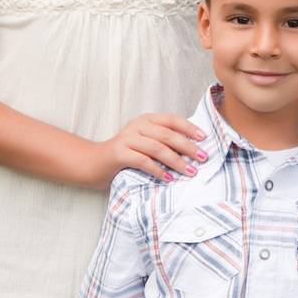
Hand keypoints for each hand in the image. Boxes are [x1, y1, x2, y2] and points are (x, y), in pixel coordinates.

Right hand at [93, 112, 208, 188]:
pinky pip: (142, 161)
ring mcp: (127, 139)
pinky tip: (168, 178)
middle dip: (188, 146)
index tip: (204, 138)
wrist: (93, 162)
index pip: (172, 120)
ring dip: (176, 161)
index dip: (189, 128)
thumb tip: (191, 150)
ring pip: (157, 148)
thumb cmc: (124, 154)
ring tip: (190, 171)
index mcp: (146, 120)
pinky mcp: (119, 153)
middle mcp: (137, 126)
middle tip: (203, 158)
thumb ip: (162, 142)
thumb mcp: (144, 143)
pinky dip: (157, 170)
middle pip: (167, 134)